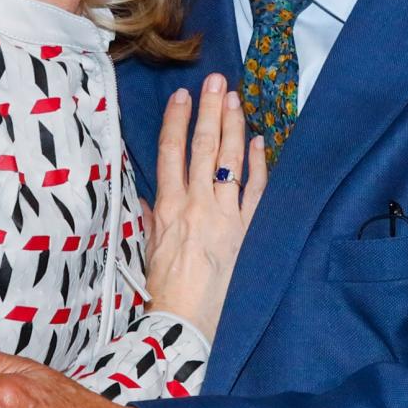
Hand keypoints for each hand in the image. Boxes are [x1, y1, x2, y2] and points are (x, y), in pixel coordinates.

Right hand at [143, 73, 266, 341]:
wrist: (186, 325)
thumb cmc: (162, 291)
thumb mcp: (147, 250)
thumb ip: (151, 219)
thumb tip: (149, 198)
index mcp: (167, 207)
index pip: (171, 152)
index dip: (177, 120)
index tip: (182, 95)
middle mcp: (196, 205)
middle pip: (202, 147)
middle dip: (209, 111)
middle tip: (215, 81)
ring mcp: (224, 216)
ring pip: (229, 162)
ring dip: (233, 127)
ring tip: (235, 99)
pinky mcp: (246, 232)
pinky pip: (255, 192)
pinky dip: (259, 165)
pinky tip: (260, 142)